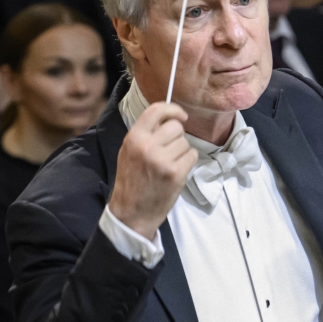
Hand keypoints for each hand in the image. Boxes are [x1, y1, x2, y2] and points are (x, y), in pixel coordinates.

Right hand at [108, 102, 196, 240]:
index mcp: (134, 137)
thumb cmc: (132, 180)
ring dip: (182, 151)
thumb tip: (169, 117)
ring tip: (169, 164)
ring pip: (186, 142)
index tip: (181, 115)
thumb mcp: (130, 151)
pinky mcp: (175, 173)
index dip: (173, 109)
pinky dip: (188, 162)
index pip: (156, 110)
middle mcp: (147, 146)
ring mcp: (162, 160)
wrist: (132, 211)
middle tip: (169, 150)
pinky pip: (192, 156)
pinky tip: (176, 171)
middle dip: (177, 136)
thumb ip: (146, 134)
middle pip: (176, 127)